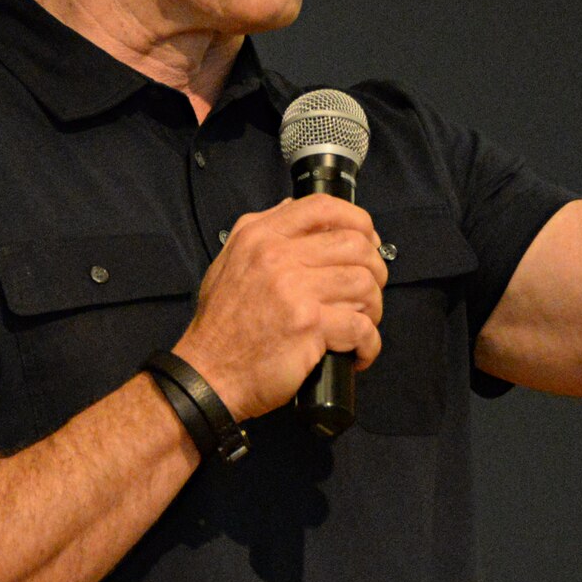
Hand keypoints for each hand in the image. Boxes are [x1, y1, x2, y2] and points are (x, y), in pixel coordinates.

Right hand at [173, 195, 387, 420]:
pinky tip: (360, 353)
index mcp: (260, 237)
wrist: (207, 374)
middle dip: (374, 268)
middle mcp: (277, 257)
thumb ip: (260, 232)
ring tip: (363, 323)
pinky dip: (369, 344)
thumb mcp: (228, 262)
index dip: (358, 220)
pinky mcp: (308, 326)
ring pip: (363, 284)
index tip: (368, 240)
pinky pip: (361, 327)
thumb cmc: (221, 325)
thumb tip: (292, 207)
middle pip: (354, 245)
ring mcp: (294, 290)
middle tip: (370, 290)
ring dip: (374, 307)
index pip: (323, 207)